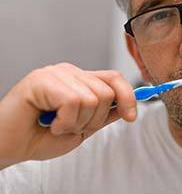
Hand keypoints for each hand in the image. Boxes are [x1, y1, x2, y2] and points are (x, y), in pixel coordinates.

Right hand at [0, 63, 136, 168]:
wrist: (8, 147)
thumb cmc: (40, 137)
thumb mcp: (82, 128)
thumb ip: (103, 115)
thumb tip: (127, 107)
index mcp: (80, 80)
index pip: (114, 78)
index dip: (128, 96)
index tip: (131, 116)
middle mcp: (70, 72)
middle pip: (107, 91)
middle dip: (94, 119)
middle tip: (71, 127)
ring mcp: (56, 73)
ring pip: (93, 98)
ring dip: (77, 122)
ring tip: (58, 125)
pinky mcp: (42, 79)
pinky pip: (73, 102)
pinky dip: (65, 122)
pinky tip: (49, 123)